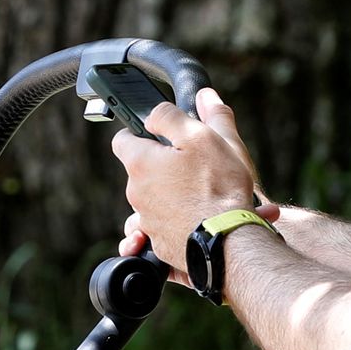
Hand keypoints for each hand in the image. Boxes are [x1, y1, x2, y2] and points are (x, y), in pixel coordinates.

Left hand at [109, 87, 272, 283]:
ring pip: (157, 201)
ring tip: (205, 195)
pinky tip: (204, 218)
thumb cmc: (218, 188)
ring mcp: (147, 223)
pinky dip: (182, 222)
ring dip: (176, 196)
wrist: (228, 243)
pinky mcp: (162, 246)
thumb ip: (181, 116)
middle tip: (195, 164)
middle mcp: (136, 194)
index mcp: (141, 163)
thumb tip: (170, 103)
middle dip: (164, 165)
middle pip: (143, 171)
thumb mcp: (204, 137)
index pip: (122, 139)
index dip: (139, 132)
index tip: (157, 133)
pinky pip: (167, 228)